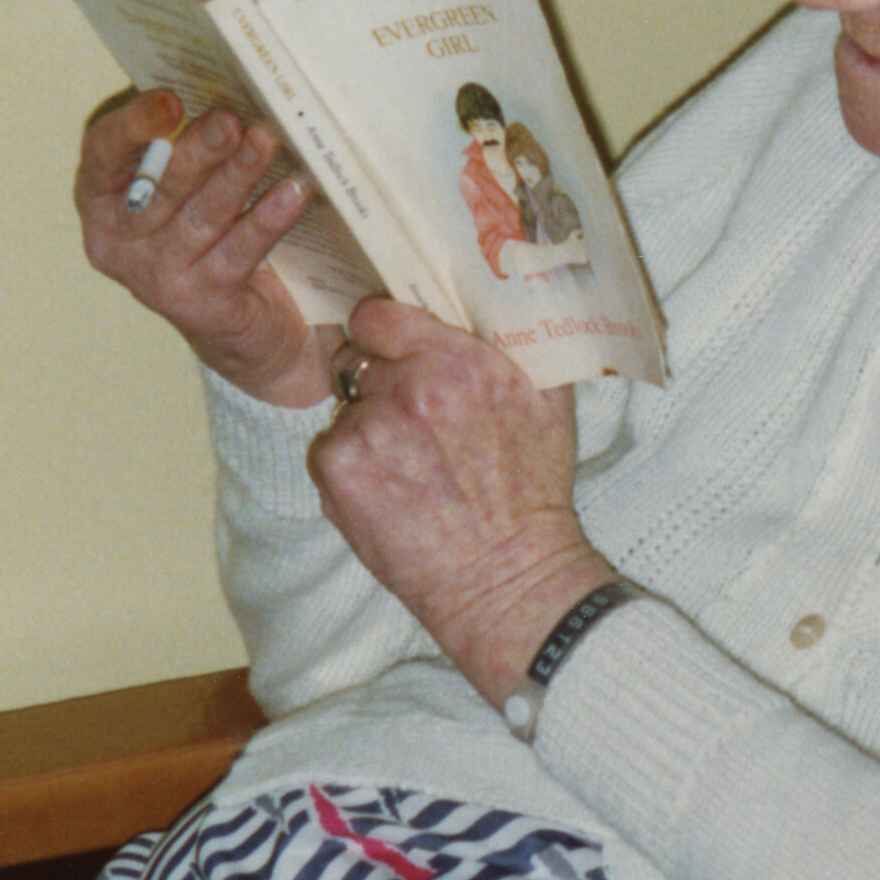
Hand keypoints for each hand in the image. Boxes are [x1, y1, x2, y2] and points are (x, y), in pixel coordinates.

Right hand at [77, 91, 330, 405]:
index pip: (103, 154)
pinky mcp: (198, 303)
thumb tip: (227, 85)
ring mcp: (155, 276)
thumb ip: (187, 144)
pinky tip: (293, 193)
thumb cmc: (208, 236)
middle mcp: (118, 241)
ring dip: (237, 177)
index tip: (171, 100)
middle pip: (160, 186)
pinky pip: (237, 252)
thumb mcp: (186, 187)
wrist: (240, 326)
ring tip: (268, 143)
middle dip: (200, 150)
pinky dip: (266, 221)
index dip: (132, 126)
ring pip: (201, 217)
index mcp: (101, 199)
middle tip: (233, 119)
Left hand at [309, 301, 609, 705]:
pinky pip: (329, 450)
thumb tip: (500, 301)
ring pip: (345, 408)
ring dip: (368, 429)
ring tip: (410, 470)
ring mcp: (365, 430)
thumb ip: (515, 344)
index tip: (396, 352)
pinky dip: (351, 469)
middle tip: (413, 424)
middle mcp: (407, 387)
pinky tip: (391, 495)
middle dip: (381, 384)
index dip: (385, 334)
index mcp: (458, 360)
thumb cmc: (535, 494)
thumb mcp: (550, 402)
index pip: (377, 314)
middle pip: (358, 360)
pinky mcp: (337, 472)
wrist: (508, 578)